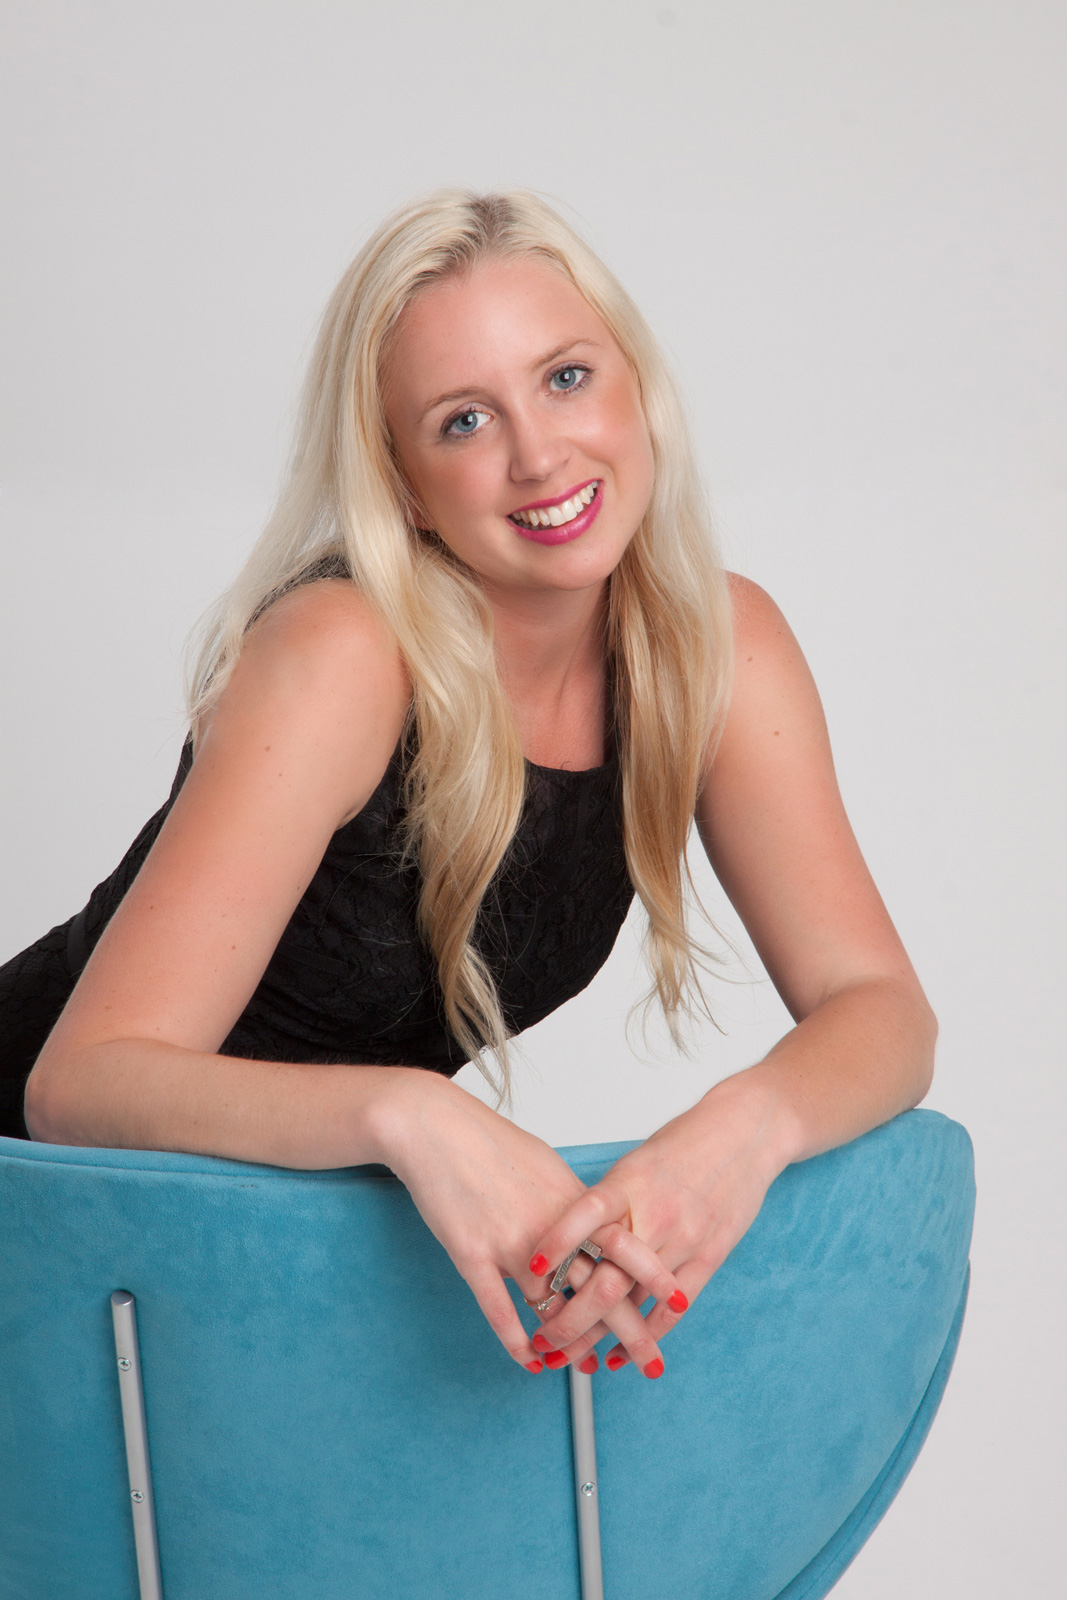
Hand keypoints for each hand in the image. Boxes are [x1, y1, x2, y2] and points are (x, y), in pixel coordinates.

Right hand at [376, 1071, 686, 1372]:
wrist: (436, 1127)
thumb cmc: (488, 1140)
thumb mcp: (546, 1164)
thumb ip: (573, 1200)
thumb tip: (596, 1221)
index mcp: (573, 1201)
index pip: (625, 1248)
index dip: (653, 1280)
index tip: (677, 1305)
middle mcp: (551, 1226)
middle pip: (601, 1286)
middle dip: (631, 1331)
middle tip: (652, 1364)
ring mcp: (511, 1243)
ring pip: (553, 1306)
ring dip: (573, 1344)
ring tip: (590, 1369)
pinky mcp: (473, 1254)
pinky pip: (498, 1309)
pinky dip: (517, 1340)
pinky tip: (531, 1360)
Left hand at [526, 1071, 795, 1375]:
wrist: (743, 1133)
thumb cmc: (684, 1143)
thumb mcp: (634, 1164)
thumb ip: (604, 1204)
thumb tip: (566, 1241)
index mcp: (629, 1184)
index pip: (586, 1216)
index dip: (557, 1244)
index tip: (531, 1272)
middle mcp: (656, 1215)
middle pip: (608, 1278)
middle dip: (570, 1320)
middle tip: (544, 1343)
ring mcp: (685, 1240)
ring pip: (636, 1302)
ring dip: (600, 1337)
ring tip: (573, 1360)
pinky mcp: (710, 1256)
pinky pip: (673, 1309)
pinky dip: (645, 1335)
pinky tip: (620, 1354)